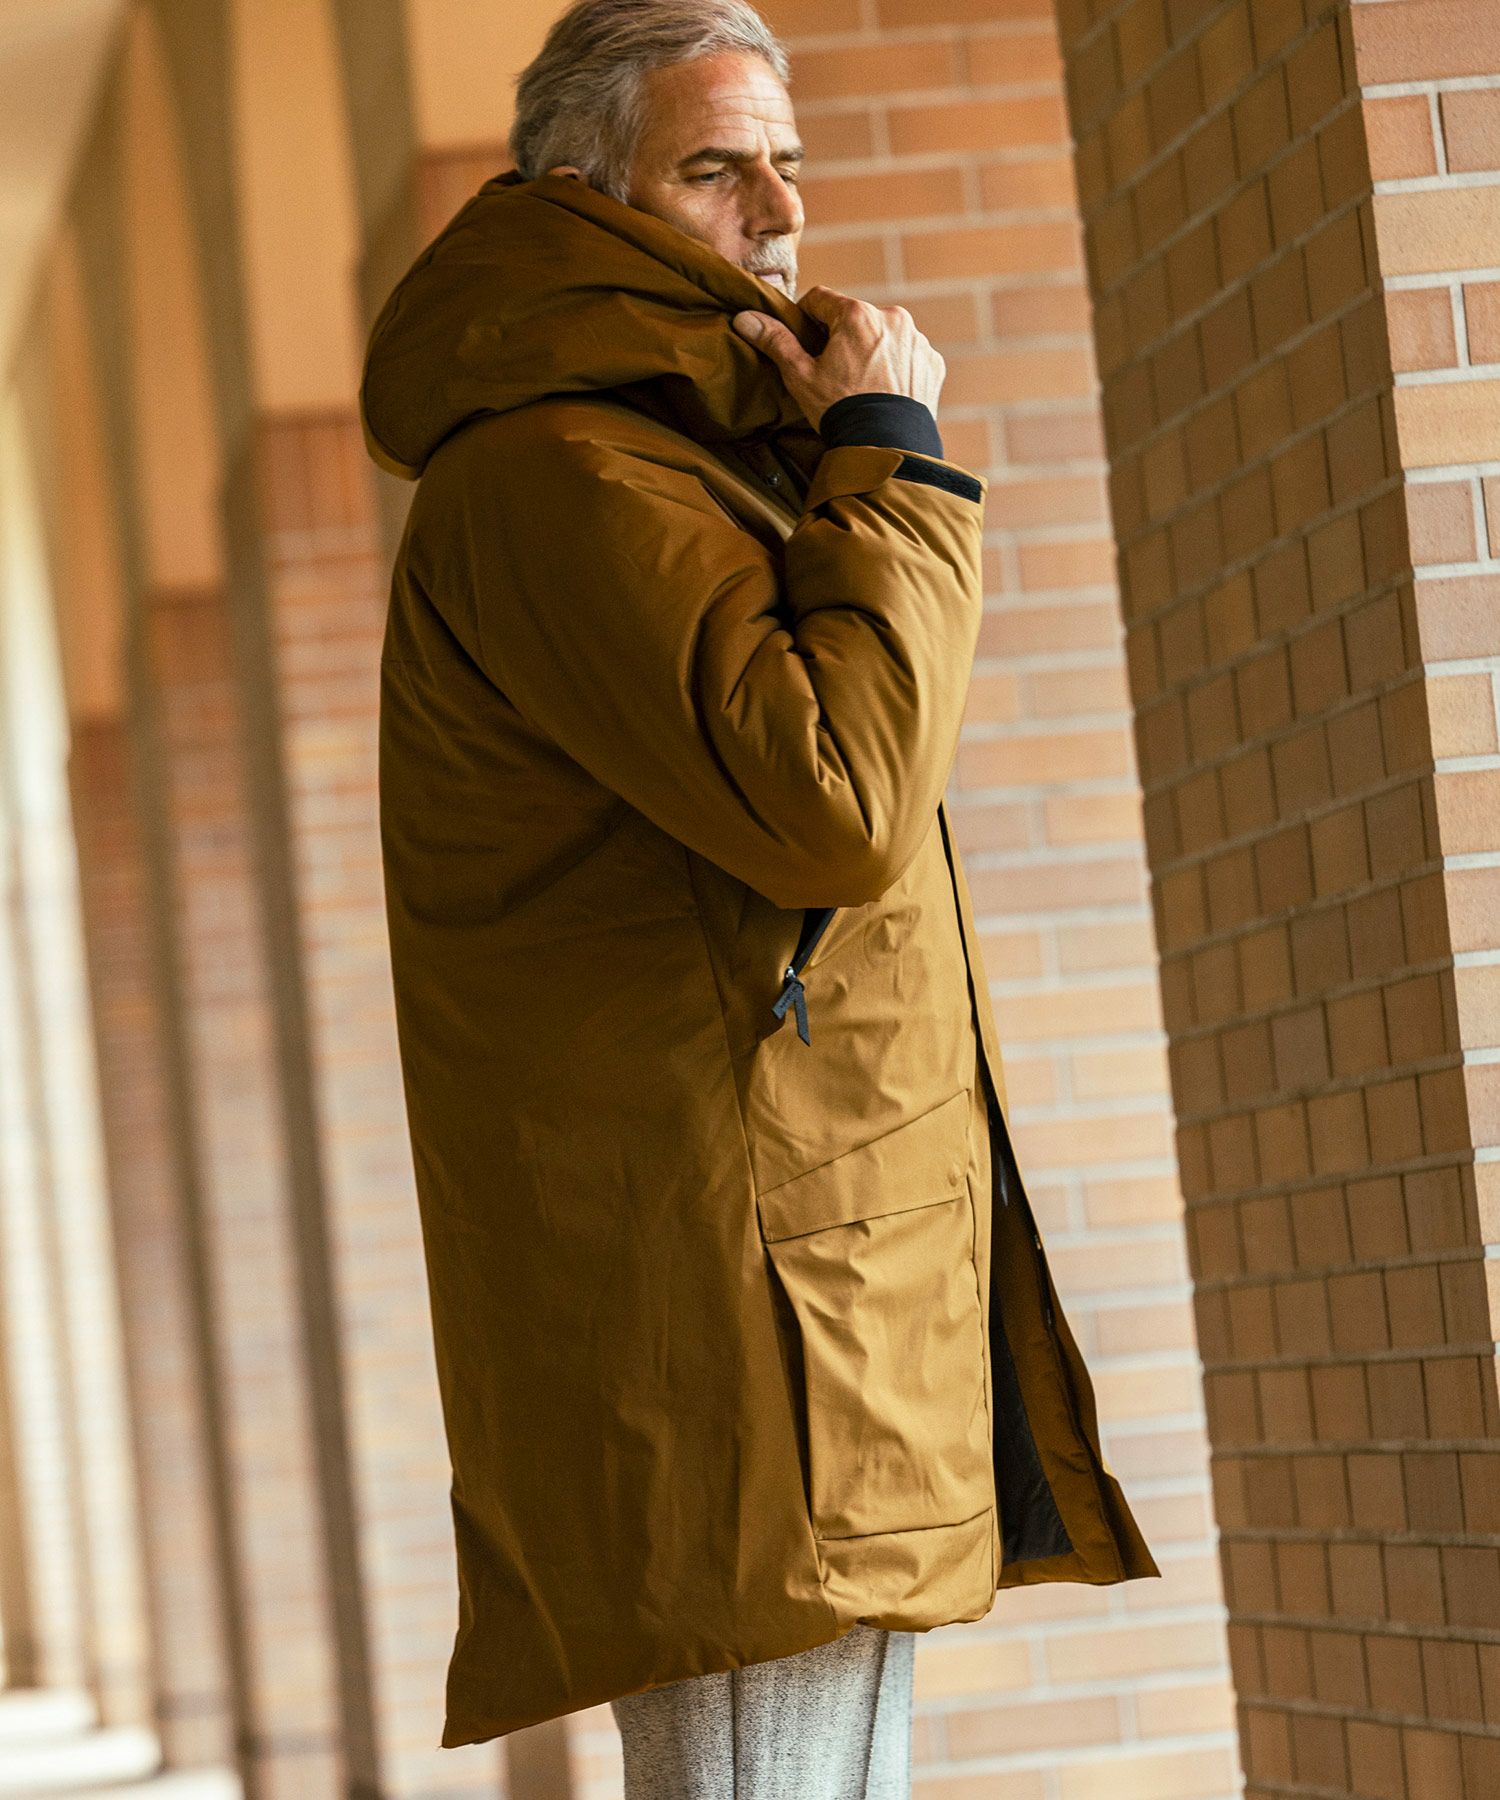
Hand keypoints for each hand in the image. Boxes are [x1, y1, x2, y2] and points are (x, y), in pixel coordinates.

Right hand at [731, 285, 944, 432]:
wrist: (887, 448)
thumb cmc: (840, 410)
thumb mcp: (800, 376)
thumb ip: (775, 342)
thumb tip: (744, 318)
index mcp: (856, 314)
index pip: (820, 300)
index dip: (806, 318)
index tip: (803, 340)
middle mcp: (891, 317)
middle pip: (855, 318)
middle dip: (842, 337)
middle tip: (832, 371)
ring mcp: (916, 341)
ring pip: (883, 336)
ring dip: (871, 351)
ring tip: (861, 385)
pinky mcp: (931, 363)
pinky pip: (908, 356)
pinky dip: (896, 368)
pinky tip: (885, 393)